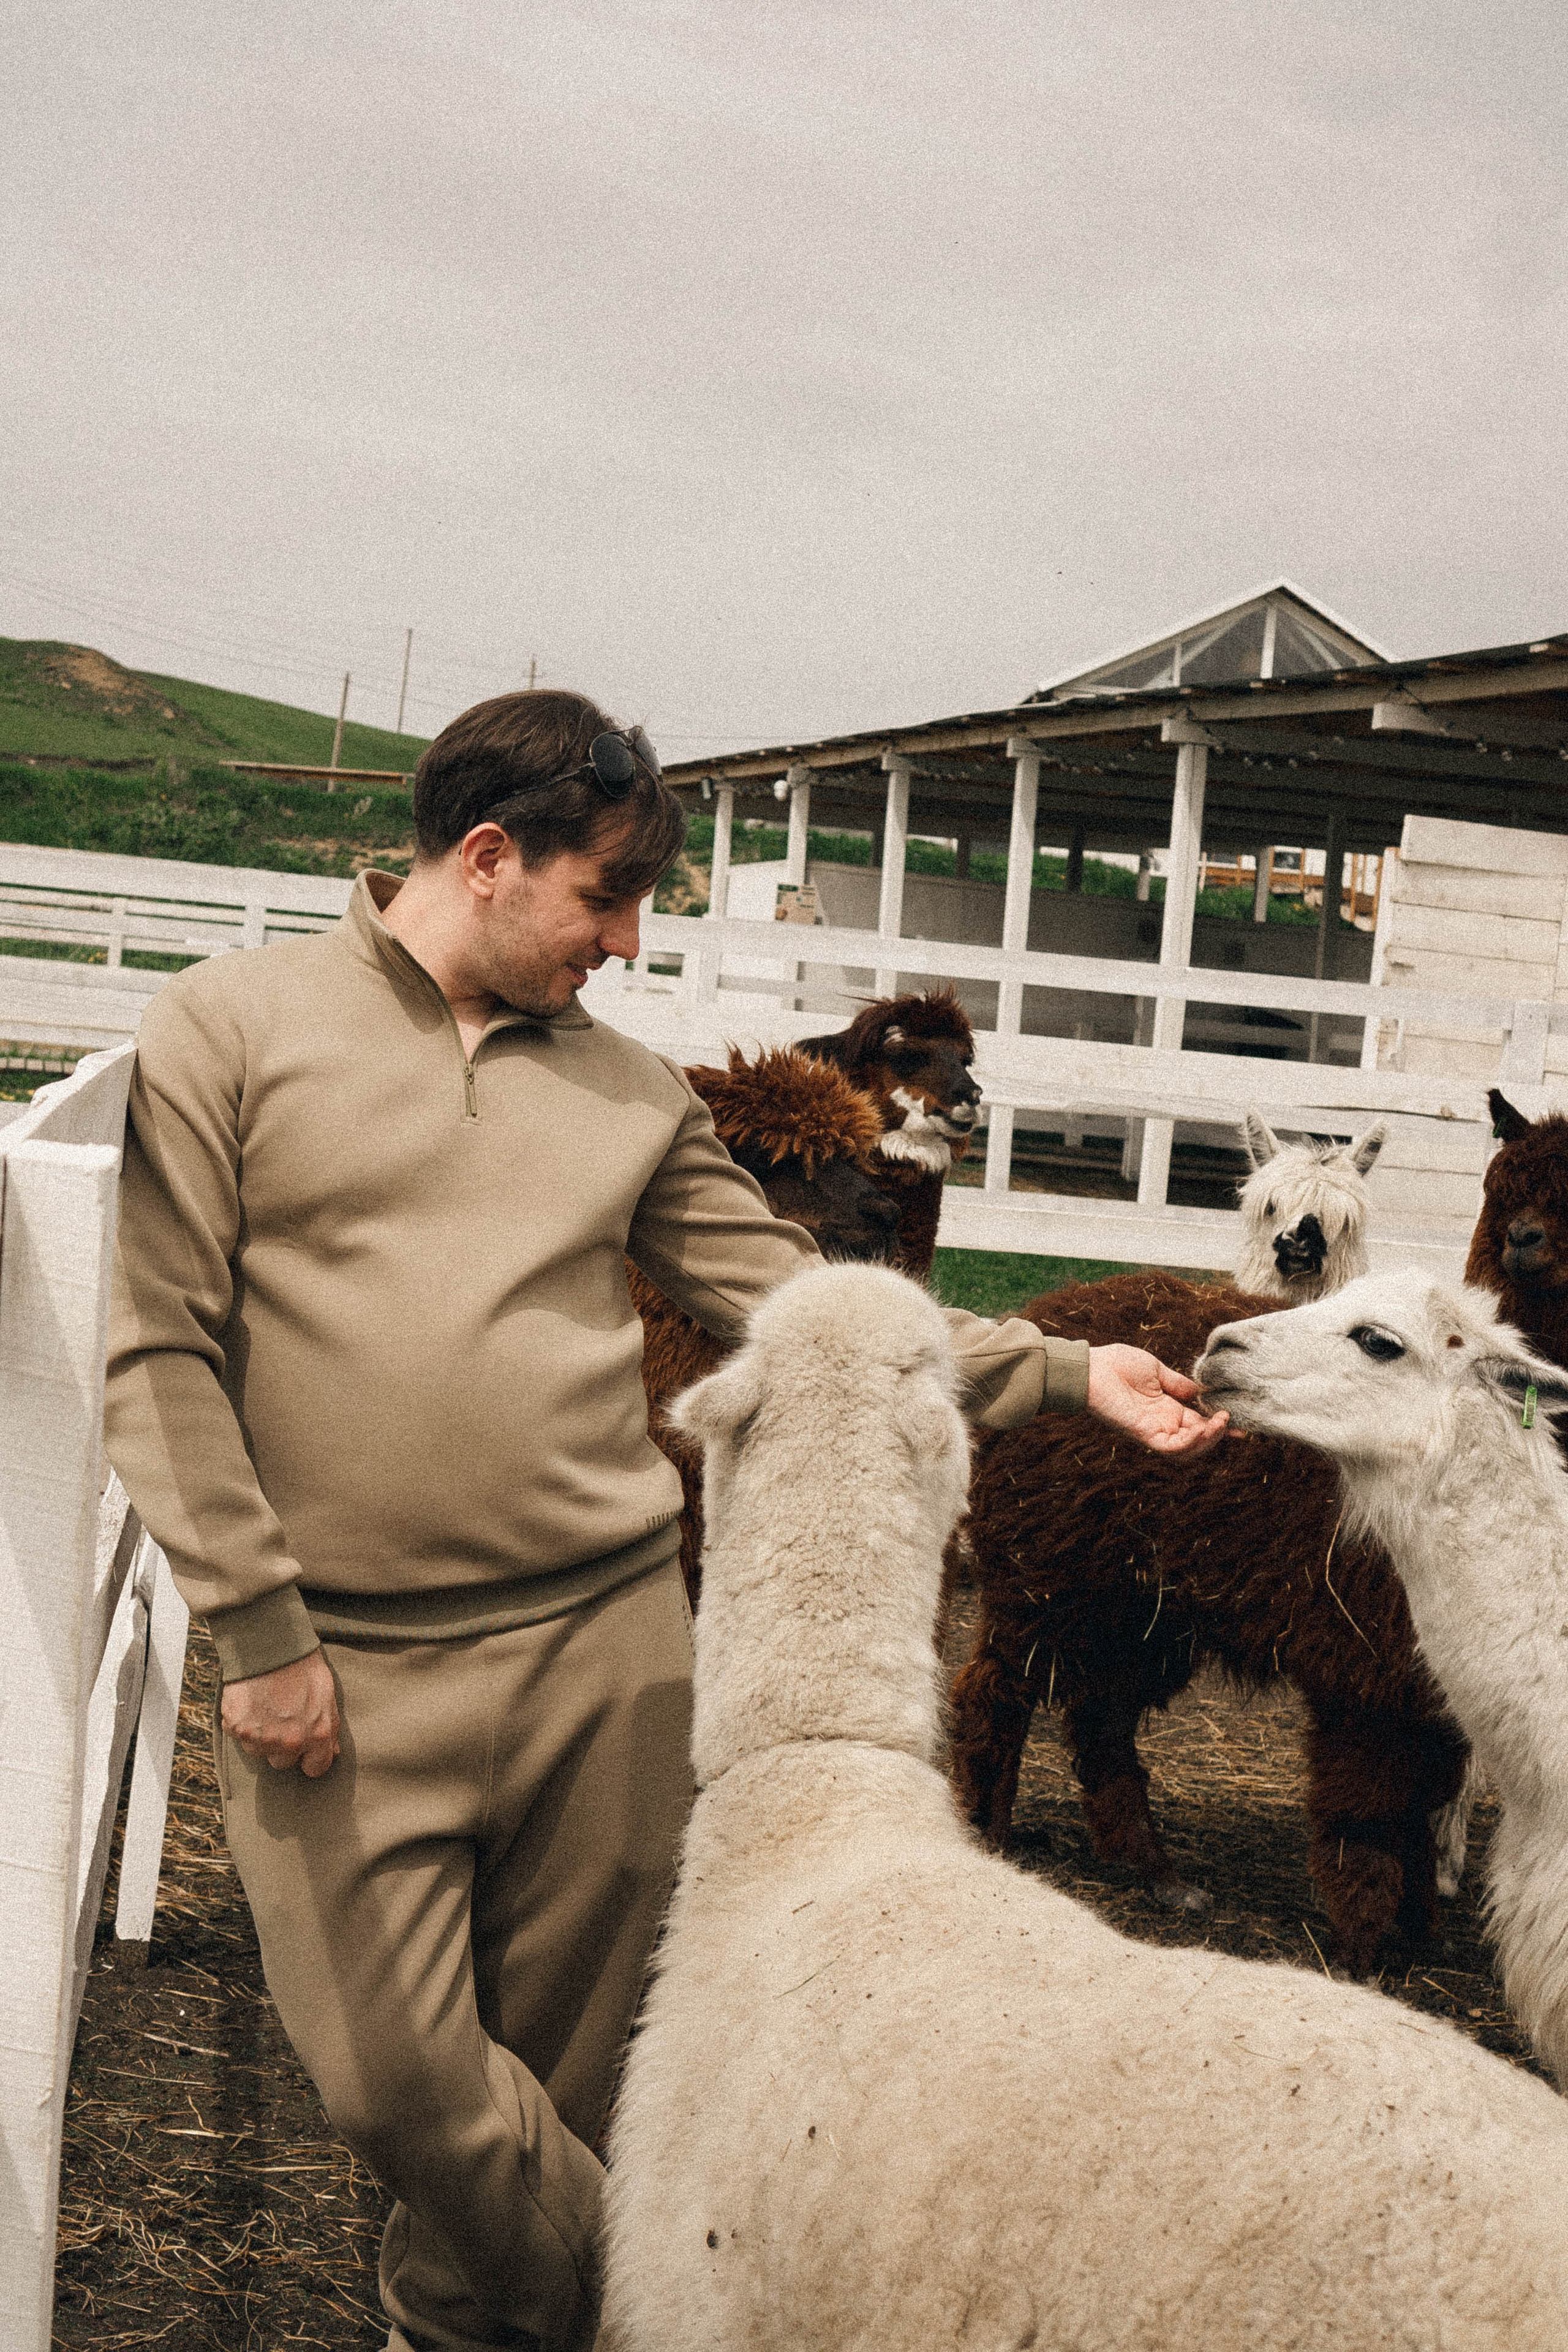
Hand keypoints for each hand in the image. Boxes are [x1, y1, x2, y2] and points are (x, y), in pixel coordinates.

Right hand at [221, 1648, 339, 1777]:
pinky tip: (249, 1701)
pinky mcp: (237, 1728)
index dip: (309, 1758)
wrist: (270, 1644)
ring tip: (264, 1705)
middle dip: (282, 1745)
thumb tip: (332, 1751)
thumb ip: (330, 1727)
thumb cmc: (303, 1666)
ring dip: (260, 1735)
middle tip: (281, 1718)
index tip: (304, 1748)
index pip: (315, 1769)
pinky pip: (237, 1735)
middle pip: (283, 1762)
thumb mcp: (327, 1694)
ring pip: (258, 1751)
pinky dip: (241, 1723)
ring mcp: (261, 1738)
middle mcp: (289, 1743)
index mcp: (317, 1736)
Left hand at [1086, 1343, 1229, 1456]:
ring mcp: (1153, 1430)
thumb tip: (1202, 1390)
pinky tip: (1201, 1427)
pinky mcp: (1143, 1434)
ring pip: (1187, 1450)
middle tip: (1232, 1424)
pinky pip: (1170, 1449)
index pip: (1199, 1423)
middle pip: (1197, 1440)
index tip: (1241, 1425)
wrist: (1092, 1366)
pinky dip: (1189, 1443)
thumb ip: (1180, 1384)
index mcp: (1167, 1409)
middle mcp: (1163, 1423)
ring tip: (1220, 1424)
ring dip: (1207, 1441)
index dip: (1220, 1425)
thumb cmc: (1118, 1364)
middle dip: (1218, 1436)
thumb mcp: (1157, 1371)